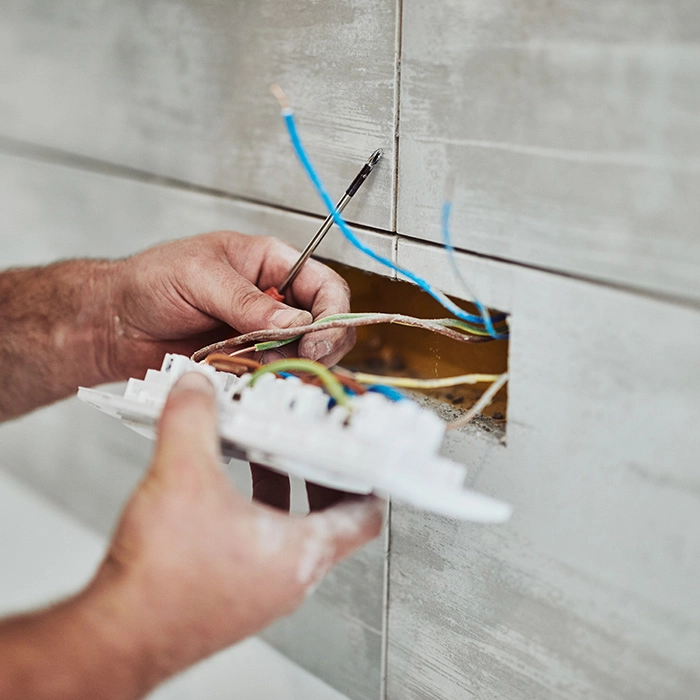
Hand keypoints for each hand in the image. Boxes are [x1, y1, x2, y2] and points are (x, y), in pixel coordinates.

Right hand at [90, 373, 383, 689]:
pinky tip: (223, 492)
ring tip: (264, 455)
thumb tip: (198, 388)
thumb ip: (193, 419)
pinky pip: (261, 547)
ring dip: (284, 491)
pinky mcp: (232, 596)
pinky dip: (255, 513)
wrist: (115, 637)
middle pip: (330, 520)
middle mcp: (288, 579)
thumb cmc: (160, 582)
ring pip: (292, 533)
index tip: (365, 453)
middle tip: (312, 444)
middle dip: (321, 474)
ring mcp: (261, 592)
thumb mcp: (182, 475)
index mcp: (300, 555)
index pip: (365, 516)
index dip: (371, 478)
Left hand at [106, 231, 354, 378]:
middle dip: (321, 344)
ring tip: (262, 363)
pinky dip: (270, 380)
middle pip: (326, 324)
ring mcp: (263, 334)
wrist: (115, 325)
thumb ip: (247, 300)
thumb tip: (294, 320)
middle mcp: (275, 299)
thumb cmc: (149, 282)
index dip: (333, 313)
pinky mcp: (249, 362)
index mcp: (271, 263)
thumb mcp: (199, 276)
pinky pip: (275, 374)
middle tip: (301, 358)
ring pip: (305, 355)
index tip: (316, 338)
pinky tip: (250, 375)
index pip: (325, 286)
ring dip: (293, 364)